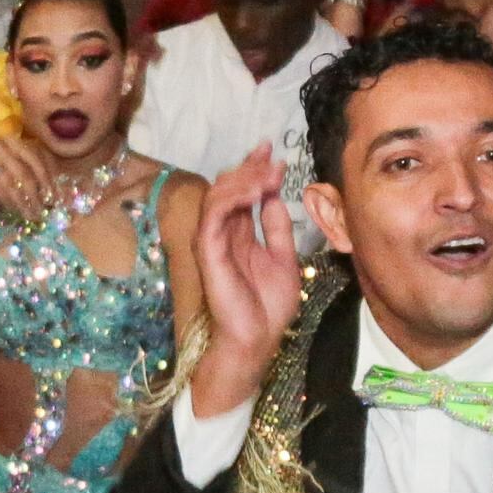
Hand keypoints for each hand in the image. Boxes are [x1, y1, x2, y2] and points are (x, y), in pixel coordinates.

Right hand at [0, 137, 60, 219]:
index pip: (38, 159)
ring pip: (11, 182)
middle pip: (26, 173)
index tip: (55, 197)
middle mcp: (3, 145)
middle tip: (43, 211)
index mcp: (15, 141)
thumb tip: (48, 190)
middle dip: (37, 195)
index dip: (49, 179)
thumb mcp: (8, 155)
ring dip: (23, 202)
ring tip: (31, 215)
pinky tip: (14, 209)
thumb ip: (25, 166)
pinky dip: (7, 200)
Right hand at [186, 145, 301, 419]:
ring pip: (219, 194)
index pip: (241, 192)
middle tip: (270, 156)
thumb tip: (276, 194)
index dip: (254, 169)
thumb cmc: (267, 308)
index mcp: (239, 234)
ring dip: (244, 178)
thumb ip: (277, 227)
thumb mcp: (283, 258)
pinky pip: (216, 213)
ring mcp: (213, 240)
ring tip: (268, 173)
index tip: (273, 152)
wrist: (256, 340)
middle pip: (228, 187)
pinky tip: (257, 192)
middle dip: (250, 167)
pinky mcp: (208, 250)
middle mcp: (223, 233)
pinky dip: (234, 197)